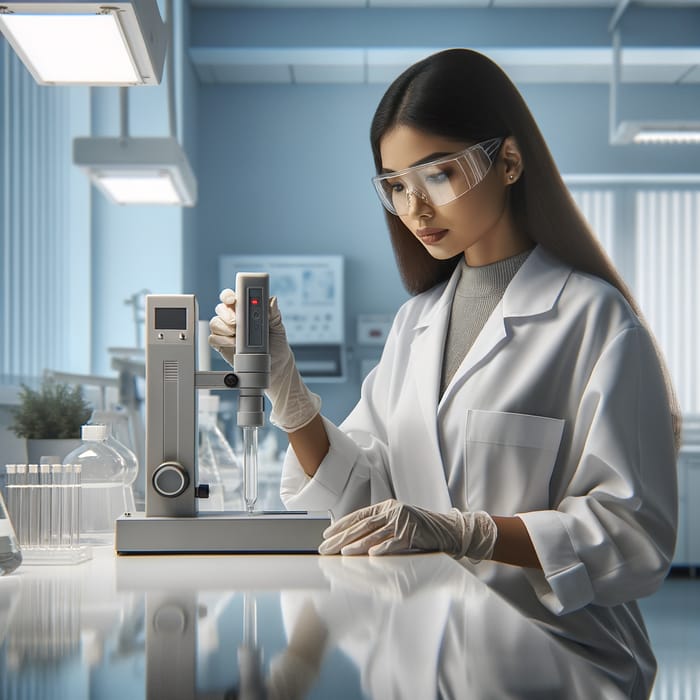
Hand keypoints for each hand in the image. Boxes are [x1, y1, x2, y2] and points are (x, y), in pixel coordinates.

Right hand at [209, 289, 320, 430]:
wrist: (274, 366)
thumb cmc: (276, 344)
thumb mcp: (278, 327)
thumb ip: (273, 314)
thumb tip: (272, 300)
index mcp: (246, 309)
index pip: (234, 297)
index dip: (230, 295)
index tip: (233, 299)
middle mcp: (234, 318)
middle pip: (221, 308)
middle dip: (226, 313)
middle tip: (235, 321)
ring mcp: (227, 331)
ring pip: (215, 322)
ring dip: (224, 327)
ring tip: (236, 335)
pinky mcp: (221, 344)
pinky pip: (213, 338)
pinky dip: (221, 340)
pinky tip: (233, 344)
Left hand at [318, 499, 496, 559]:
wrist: (448, 531)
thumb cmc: (420, 530)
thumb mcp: (397, 523)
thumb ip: (379, 527)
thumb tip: (353, 539)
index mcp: (387, 507)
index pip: (359, 516)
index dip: (341, 525)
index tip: (326, 534)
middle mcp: (393, 510)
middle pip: (362, 525)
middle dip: (341, 537)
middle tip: (326, 547)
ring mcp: (403, 521)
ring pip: (375, 534)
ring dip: (357, 544)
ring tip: (342, 552)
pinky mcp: (413, 533)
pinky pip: (394, 542)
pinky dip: (382, 548)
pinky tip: (371, 555)